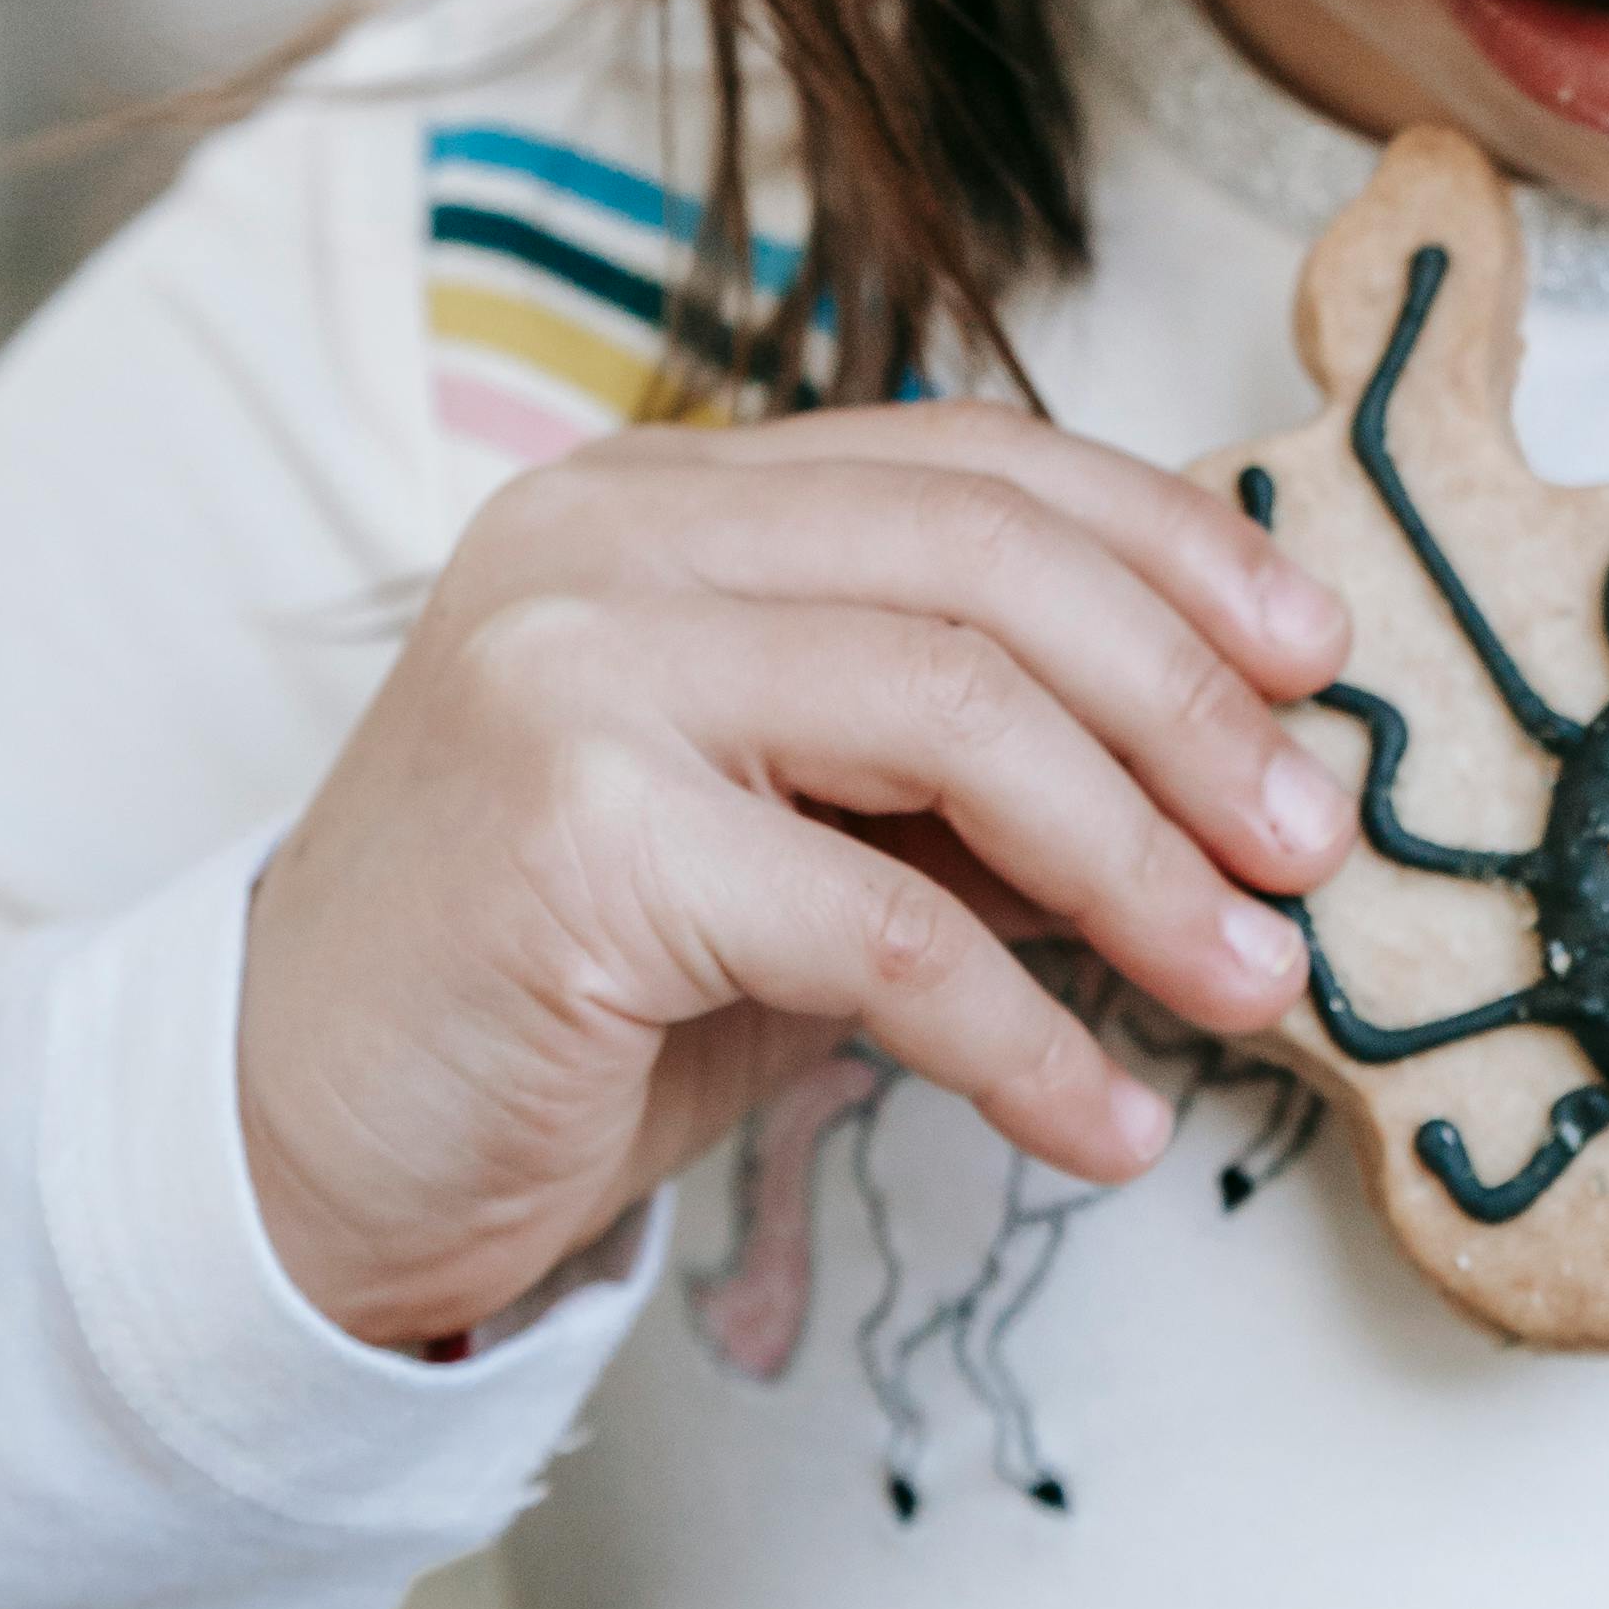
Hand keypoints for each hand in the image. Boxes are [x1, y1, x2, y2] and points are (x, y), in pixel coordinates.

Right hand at [239, 410, 1353, 1347]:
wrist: (290, 1147)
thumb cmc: (566, 991)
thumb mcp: (796, 841)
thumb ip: (966, 775)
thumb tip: (1236, 774)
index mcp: (665, 497)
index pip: (973, 461)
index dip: (1173, 544)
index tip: (1318, 657)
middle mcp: (609, 542)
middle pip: (991, 568)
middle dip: (1192, 707)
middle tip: (1314, 843)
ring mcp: (575, 674)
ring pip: (959, 720)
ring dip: (1145, 869)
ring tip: (1257, 985)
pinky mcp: (572, 844)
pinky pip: (885, 932)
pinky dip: (1031, 1038)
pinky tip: (1107, 1123)